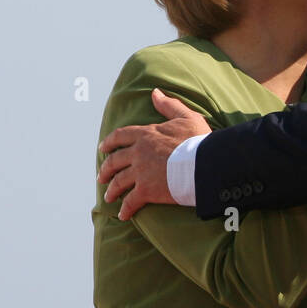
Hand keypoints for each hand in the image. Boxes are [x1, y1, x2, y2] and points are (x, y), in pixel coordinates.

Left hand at [97, 89, 210, 219]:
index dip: (109, 142)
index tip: (103, 148)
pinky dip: (125, 209)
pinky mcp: (146, 190)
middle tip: (101, 176)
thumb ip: (168, 105)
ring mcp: (140, 172)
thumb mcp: (186, 117)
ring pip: (119, 182)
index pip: (120, 136)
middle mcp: (138, 152)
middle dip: (106, 169)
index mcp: (146, 134)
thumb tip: (155, 92)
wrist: (205, 163)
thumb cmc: (199, 140)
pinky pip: (131, 201)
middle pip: (114, 161)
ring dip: (112, 190)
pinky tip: (123, 215)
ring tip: (108, 197)